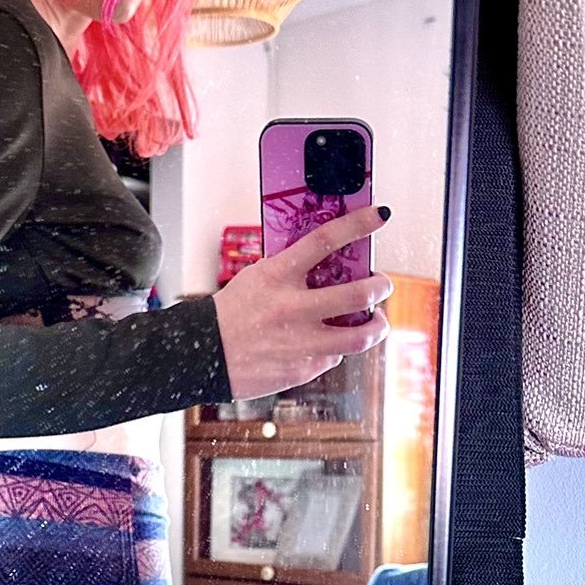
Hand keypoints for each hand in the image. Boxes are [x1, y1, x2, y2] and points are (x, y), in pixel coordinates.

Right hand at [212, 206, 392, 400]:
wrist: (202, 355)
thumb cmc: (231, 313)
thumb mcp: (257, 278)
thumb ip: (292, 270)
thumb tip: (332, 262)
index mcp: (278, 276)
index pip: (325, 240)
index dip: (358, 224)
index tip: (379, 216)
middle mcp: (292, 308)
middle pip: (358, 294)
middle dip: (380, 286)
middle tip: (382, 283)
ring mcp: (300, 342)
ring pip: (360, 336)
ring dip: (377, 326)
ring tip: (377, 321)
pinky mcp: (302, 369)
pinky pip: (334, 357)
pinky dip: (337, 348)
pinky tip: (330, 343)